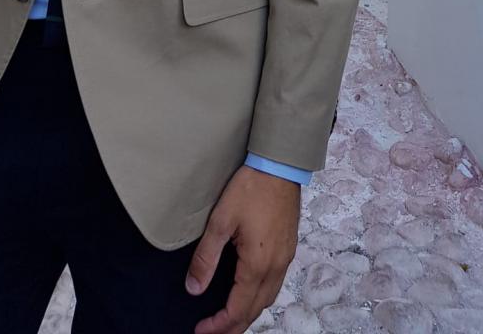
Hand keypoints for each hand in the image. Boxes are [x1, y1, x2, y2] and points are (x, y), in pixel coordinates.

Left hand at [187, 165, 299, 333]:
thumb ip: (207, 257)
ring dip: (248, 314)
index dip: (218, 326)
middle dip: (234, 327)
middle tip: (212, 332)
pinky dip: (260, 297)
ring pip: (268, 299)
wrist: (280, 165)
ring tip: (229, 319)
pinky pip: (275, 284)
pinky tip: (249, 292)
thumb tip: (194, 288)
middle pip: (255, 310)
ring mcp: (285, 257)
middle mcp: (276, 266)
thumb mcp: (221, 221)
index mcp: (257, 264)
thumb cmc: (252, 188)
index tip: (201, 331)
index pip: (237, 309)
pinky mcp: (289, 247)